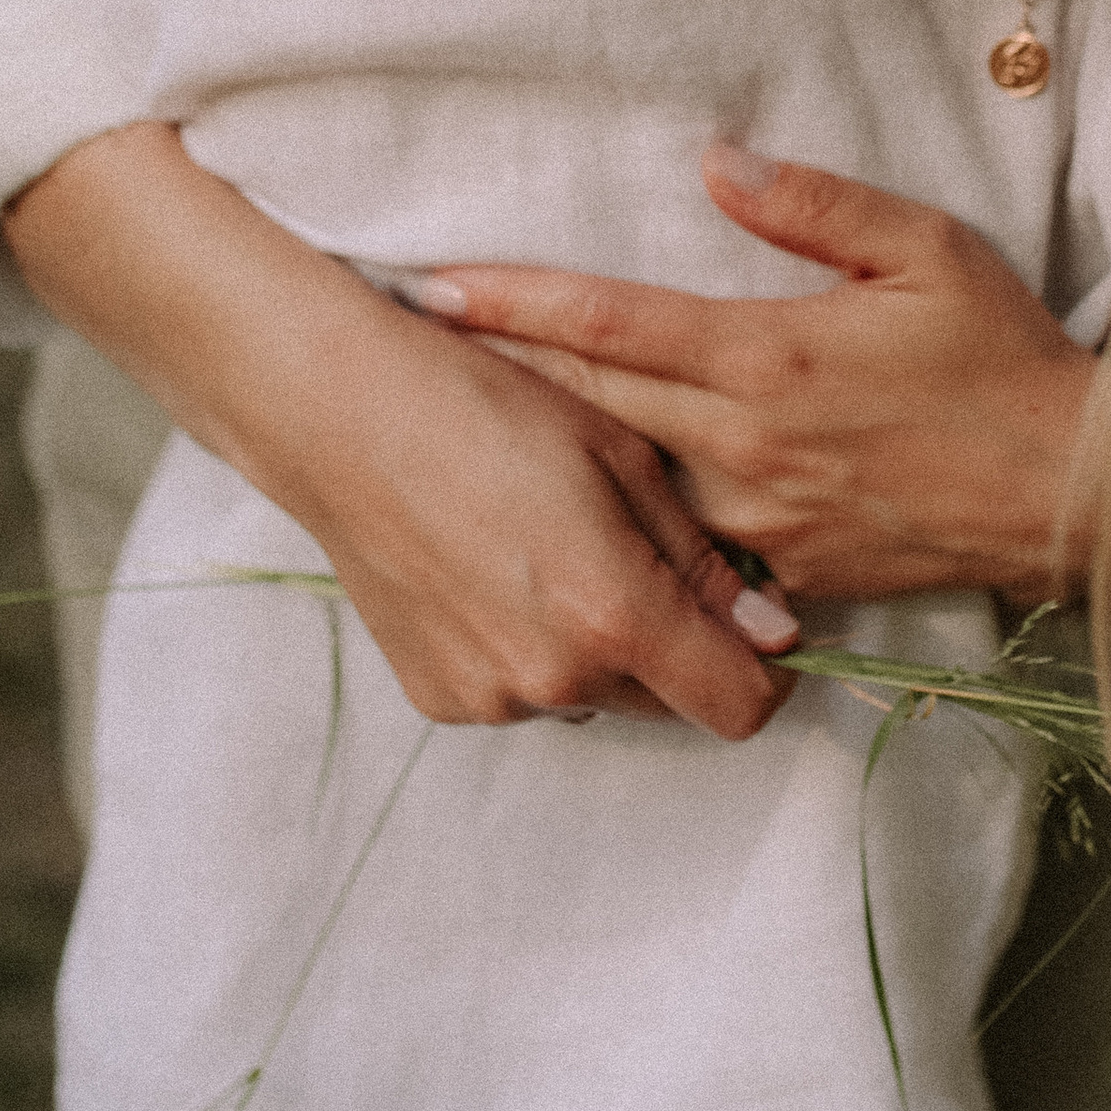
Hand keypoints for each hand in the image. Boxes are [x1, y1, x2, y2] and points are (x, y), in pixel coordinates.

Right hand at [0, 126, 796, 738]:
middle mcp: (554, 680)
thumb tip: (773, 634)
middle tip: (636, 556)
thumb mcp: (619, 452)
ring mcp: (490, 696)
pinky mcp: (440, 697)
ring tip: (550, 550)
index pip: (740, 707)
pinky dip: (531, 648)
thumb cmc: (489, 403)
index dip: (761, 669)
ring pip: (594, 696)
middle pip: (670, 704)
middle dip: (676, 648)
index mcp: (613, 614)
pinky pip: (524, 691)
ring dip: (598, 647)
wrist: (337, 411)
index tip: (751, 622)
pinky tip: (495, 569)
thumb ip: (701, 557)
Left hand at [417, 144, 1100, 605]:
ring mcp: (759, 523)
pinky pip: (696, 538)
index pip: (609, 326)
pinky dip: (647, 513)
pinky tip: (605, 500)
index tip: (436, 286)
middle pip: (590, 405)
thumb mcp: (926, 249)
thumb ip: (813, 204)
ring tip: (493, 417)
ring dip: (567, 448)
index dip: (515, 303)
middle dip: (505, 372)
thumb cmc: (1005, 361)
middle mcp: (742, 448)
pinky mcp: (789, 575)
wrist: (1077, 498)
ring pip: (632, 480)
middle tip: (424, 342)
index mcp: (766, 359)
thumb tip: (716, 160)